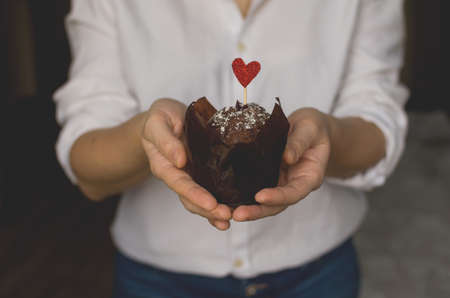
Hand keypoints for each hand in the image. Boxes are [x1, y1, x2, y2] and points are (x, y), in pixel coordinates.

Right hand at [141, 98, 231, 229]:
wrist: (168, 116)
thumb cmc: (161, 118)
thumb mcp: (158, 122)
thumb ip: (166, 140)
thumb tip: (180, 160)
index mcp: (164, 166)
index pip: (179, 183)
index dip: (195, 195)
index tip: (210, 204)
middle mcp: (178, 175)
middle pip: (191, 198)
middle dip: (208, 210)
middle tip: (227, 215)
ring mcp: (192, 176)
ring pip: (201, 199)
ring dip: (215, 212)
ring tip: (231, 218)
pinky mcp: (204, 172)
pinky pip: (212, 190)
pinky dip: (220, 204)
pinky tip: (234, 212)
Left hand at [232, 108, 330, 220]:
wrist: (308, 129)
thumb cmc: (312, 128)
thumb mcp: (309, 129)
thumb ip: (299, 143)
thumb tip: (287, 157)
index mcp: (309, 178)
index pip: (293, 193)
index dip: (278, 197)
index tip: (260, 197)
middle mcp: (293, 185)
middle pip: (276, 205)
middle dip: (257, 211)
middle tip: (237, 214)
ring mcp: (279, 183)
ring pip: (263, 202)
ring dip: (247, 208)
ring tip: (227, 212)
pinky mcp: (266, 178)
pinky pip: (253, 189)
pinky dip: (241, 196)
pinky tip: (225, 199)